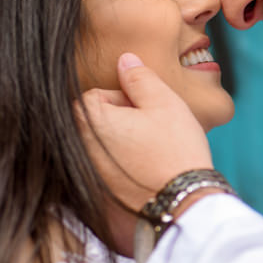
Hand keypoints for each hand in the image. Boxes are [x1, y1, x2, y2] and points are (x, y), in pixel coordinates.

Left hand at [76, 52, 213, 221]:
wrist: (183, 202)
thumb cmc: (175, 150)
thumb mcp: (164, 102)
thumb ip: (140, 76)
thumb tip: (124, 59)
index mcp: (90, 120)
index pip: (96, 95)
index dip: (126, 99)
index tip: (148, 114)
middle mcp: (79, 148)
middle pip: (96, 121)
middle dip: (122, 121)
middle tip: (153, 132)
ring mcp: (88, 174)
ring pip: (103, 146)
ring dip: (123, 144)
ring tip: (152, 154)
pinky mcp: (98, 194)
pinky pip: (108, 171)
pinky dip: (123, 168)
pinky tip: (147, 173)